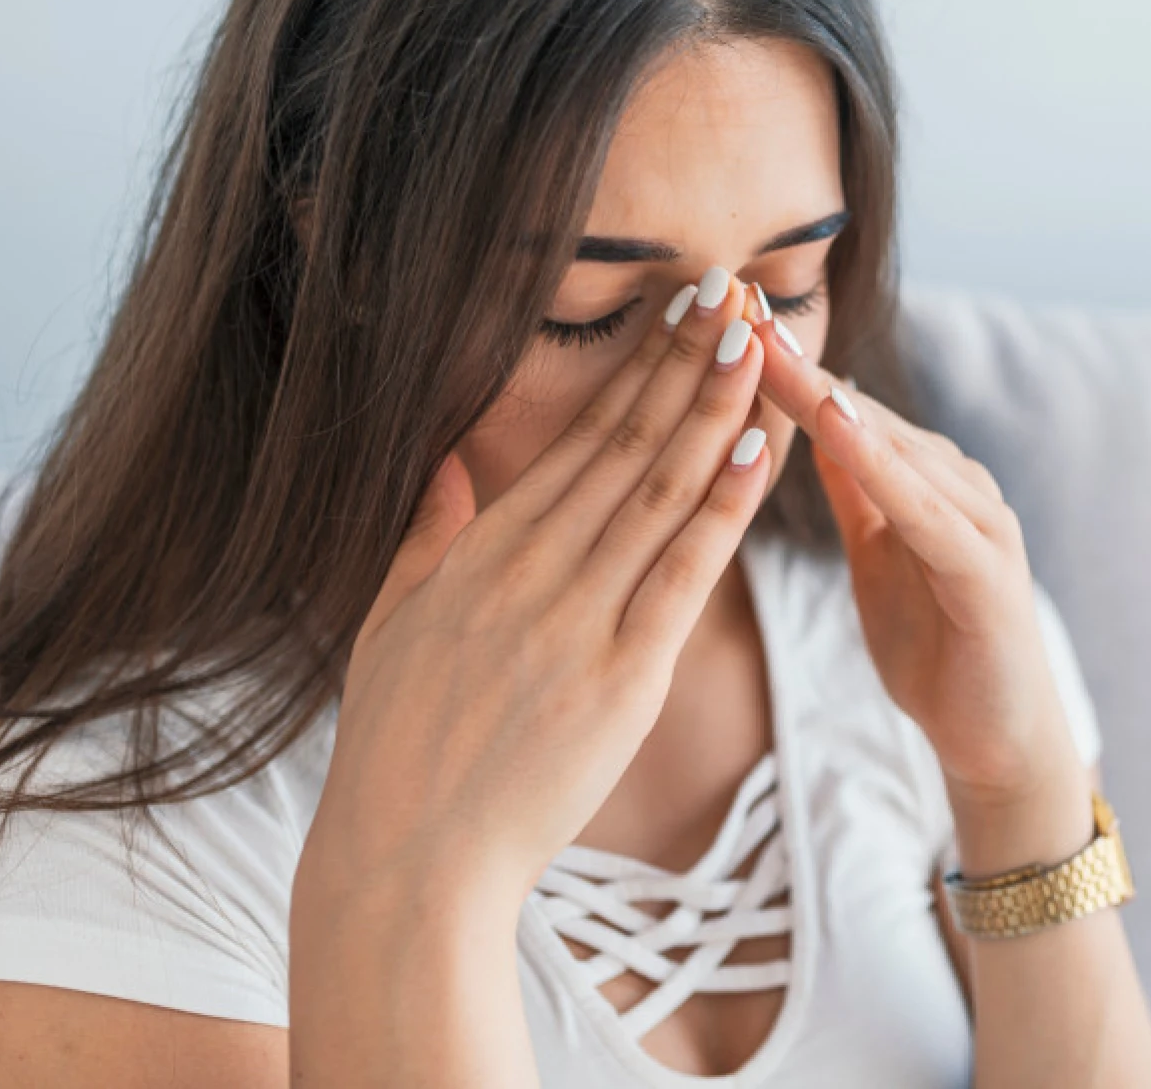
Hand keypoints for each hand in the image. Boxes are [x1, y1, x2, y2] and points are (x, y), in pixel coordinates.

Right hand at [299, 271, 770, 911]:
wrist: (406, 859)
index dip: (636, 369)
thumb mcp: (391, 625)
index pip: (578, 439)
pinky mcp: (620, 677)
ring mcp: (576, 619)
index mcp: (483, 552)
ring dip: (715, 411)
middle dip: (685, 363)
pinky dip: (722, 510)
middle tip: (734, 291)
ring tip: (759, 342)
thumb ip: (426, 537)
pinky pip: (682, 575)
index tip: (679, 311)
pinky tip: (757, 449)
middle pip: (626, 445)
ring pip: (660, 493)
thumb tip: (448, 463)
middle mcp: (531, 569)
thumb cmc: (397, 751)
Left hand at [746, 311, 1083, 810]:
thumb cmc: (937, 647)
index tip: (716, 314)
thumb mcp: (879, 556)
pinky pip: (921, 505)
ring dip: (823, 395)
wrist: (998, 739)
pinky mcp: (985, 566)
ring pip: (887, 444)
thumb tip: (813, 421)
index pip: (839, 408)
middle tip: (727, 300)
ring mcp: (978, 518)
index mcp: (923, 479)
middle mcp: (956, 481)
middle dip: (790, 360)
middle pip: (858, 409)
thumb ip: (857, 489)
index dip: (778, 364)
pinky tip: (836, 424)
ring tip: (763, 345)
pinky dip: (879, 461)